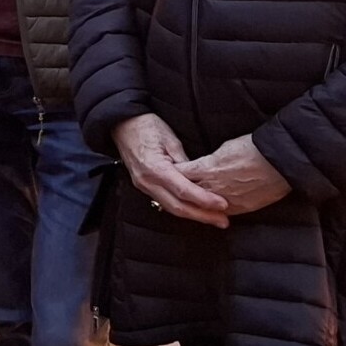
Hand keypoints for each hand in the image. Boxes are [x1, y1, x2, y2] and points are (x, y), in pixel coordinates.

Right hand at [112, 114, 229, 228]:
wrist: (122, 125)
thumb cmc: (146, 126)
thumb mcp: (171, 139)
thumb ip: (185, 162)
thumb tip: (200, 177)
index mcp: (155, 169)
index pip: (184, 190)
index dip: (204, 200)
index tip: (222, 205)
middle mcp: (148, 182)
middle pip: (178, 207)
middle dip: (202, 216)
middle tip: (223, 221)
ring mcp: (144, 186)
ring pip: (171, 209)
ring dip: (194, 216)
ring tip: (214, 219)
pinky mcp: (144, 187)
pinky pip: (165, 203)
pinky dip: (182, 209)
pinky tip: (195, 212)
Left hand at [176, 135, 290, 216]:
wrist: (279, 161)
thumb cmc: (253, 148)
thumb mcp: (225, 147)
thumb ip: (210, 160)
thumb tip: (204, 165)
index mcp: (207, 168)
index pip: (181, 173)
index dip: (175, 174)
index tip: (170, 173)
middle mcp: (213, 186)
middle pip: (188, 193)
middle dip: (181, 192)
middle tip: (175, 191)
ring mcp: (225, 200)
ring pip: (203, 206)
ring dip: (198, 204)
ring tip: (193, 203)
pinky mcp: (240, 209)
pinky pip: (222, 213)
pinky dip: (216, 210)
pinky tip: (214, 210)